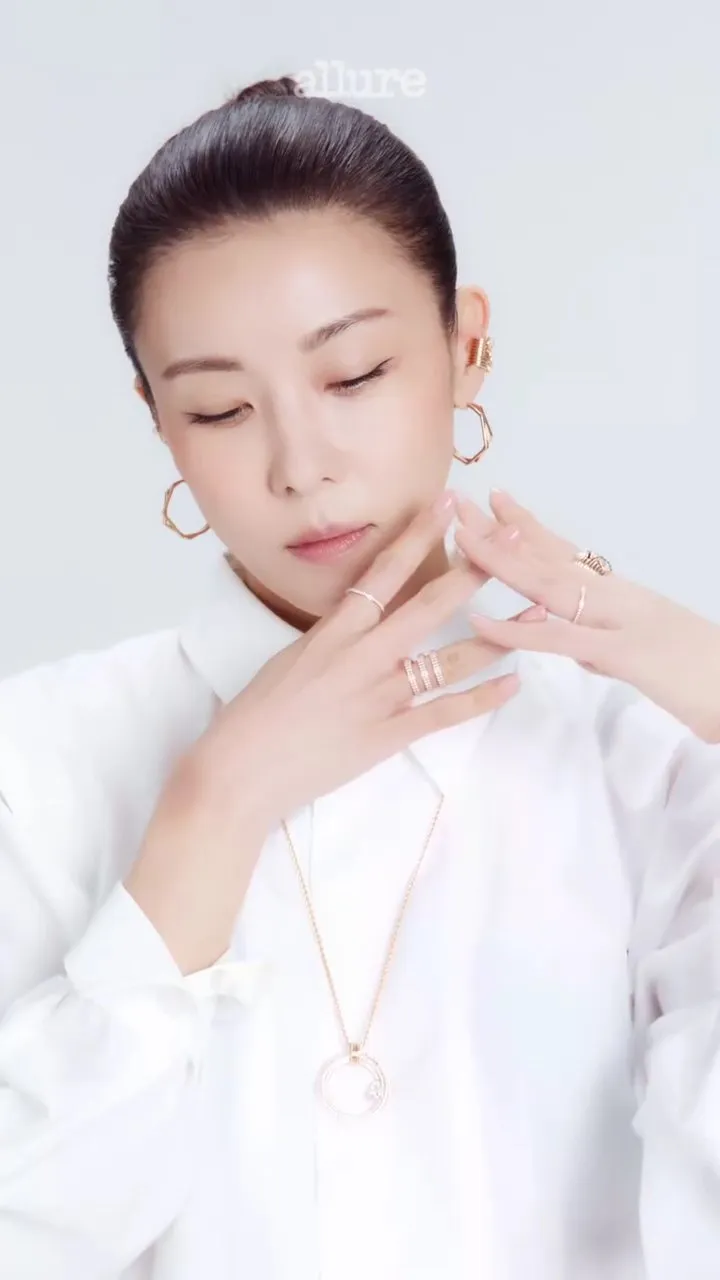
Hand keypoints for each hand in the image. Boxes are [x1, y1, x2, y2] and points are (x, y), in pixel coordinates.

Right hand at [188, 493, 526, 827]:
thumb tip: (355, 620)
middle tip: (510, 541)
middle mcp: (361, 656)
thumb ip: (330, 639)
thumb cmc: (254, 716)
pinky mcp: (387, 736)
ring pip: (449, 659)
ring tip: (534, 613)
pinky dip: (482, 698)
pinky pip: (445, 713)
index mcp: (332, 632)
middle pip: (429, 605)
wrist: (239, 772)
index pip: (384, 572)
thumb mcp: (289, 660)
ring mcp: (378, 697)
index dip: (419, 535)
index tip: (448, 505)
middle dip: (474, 570)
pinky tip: (513, 683)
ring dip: (497, 635)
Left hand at [453, 489, 719, 743]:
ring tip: (459, 539)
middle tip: (458, 504)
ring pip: (548, 584)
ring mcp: (620, 620)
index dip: (529, 527)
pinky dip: (515, 629)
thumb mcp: (645, 658)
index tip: (497, 501)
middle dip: (500, 532)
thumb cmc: (703, 678)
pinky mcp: (623, 653)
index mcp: (623, 596)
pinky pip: (557, 638)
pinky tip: (480, 621)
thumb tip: (574, 647)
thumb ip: (604, 648)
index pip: (568, 554)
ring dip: (501, 561)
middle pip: (548, 558)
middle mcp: (619, 597)